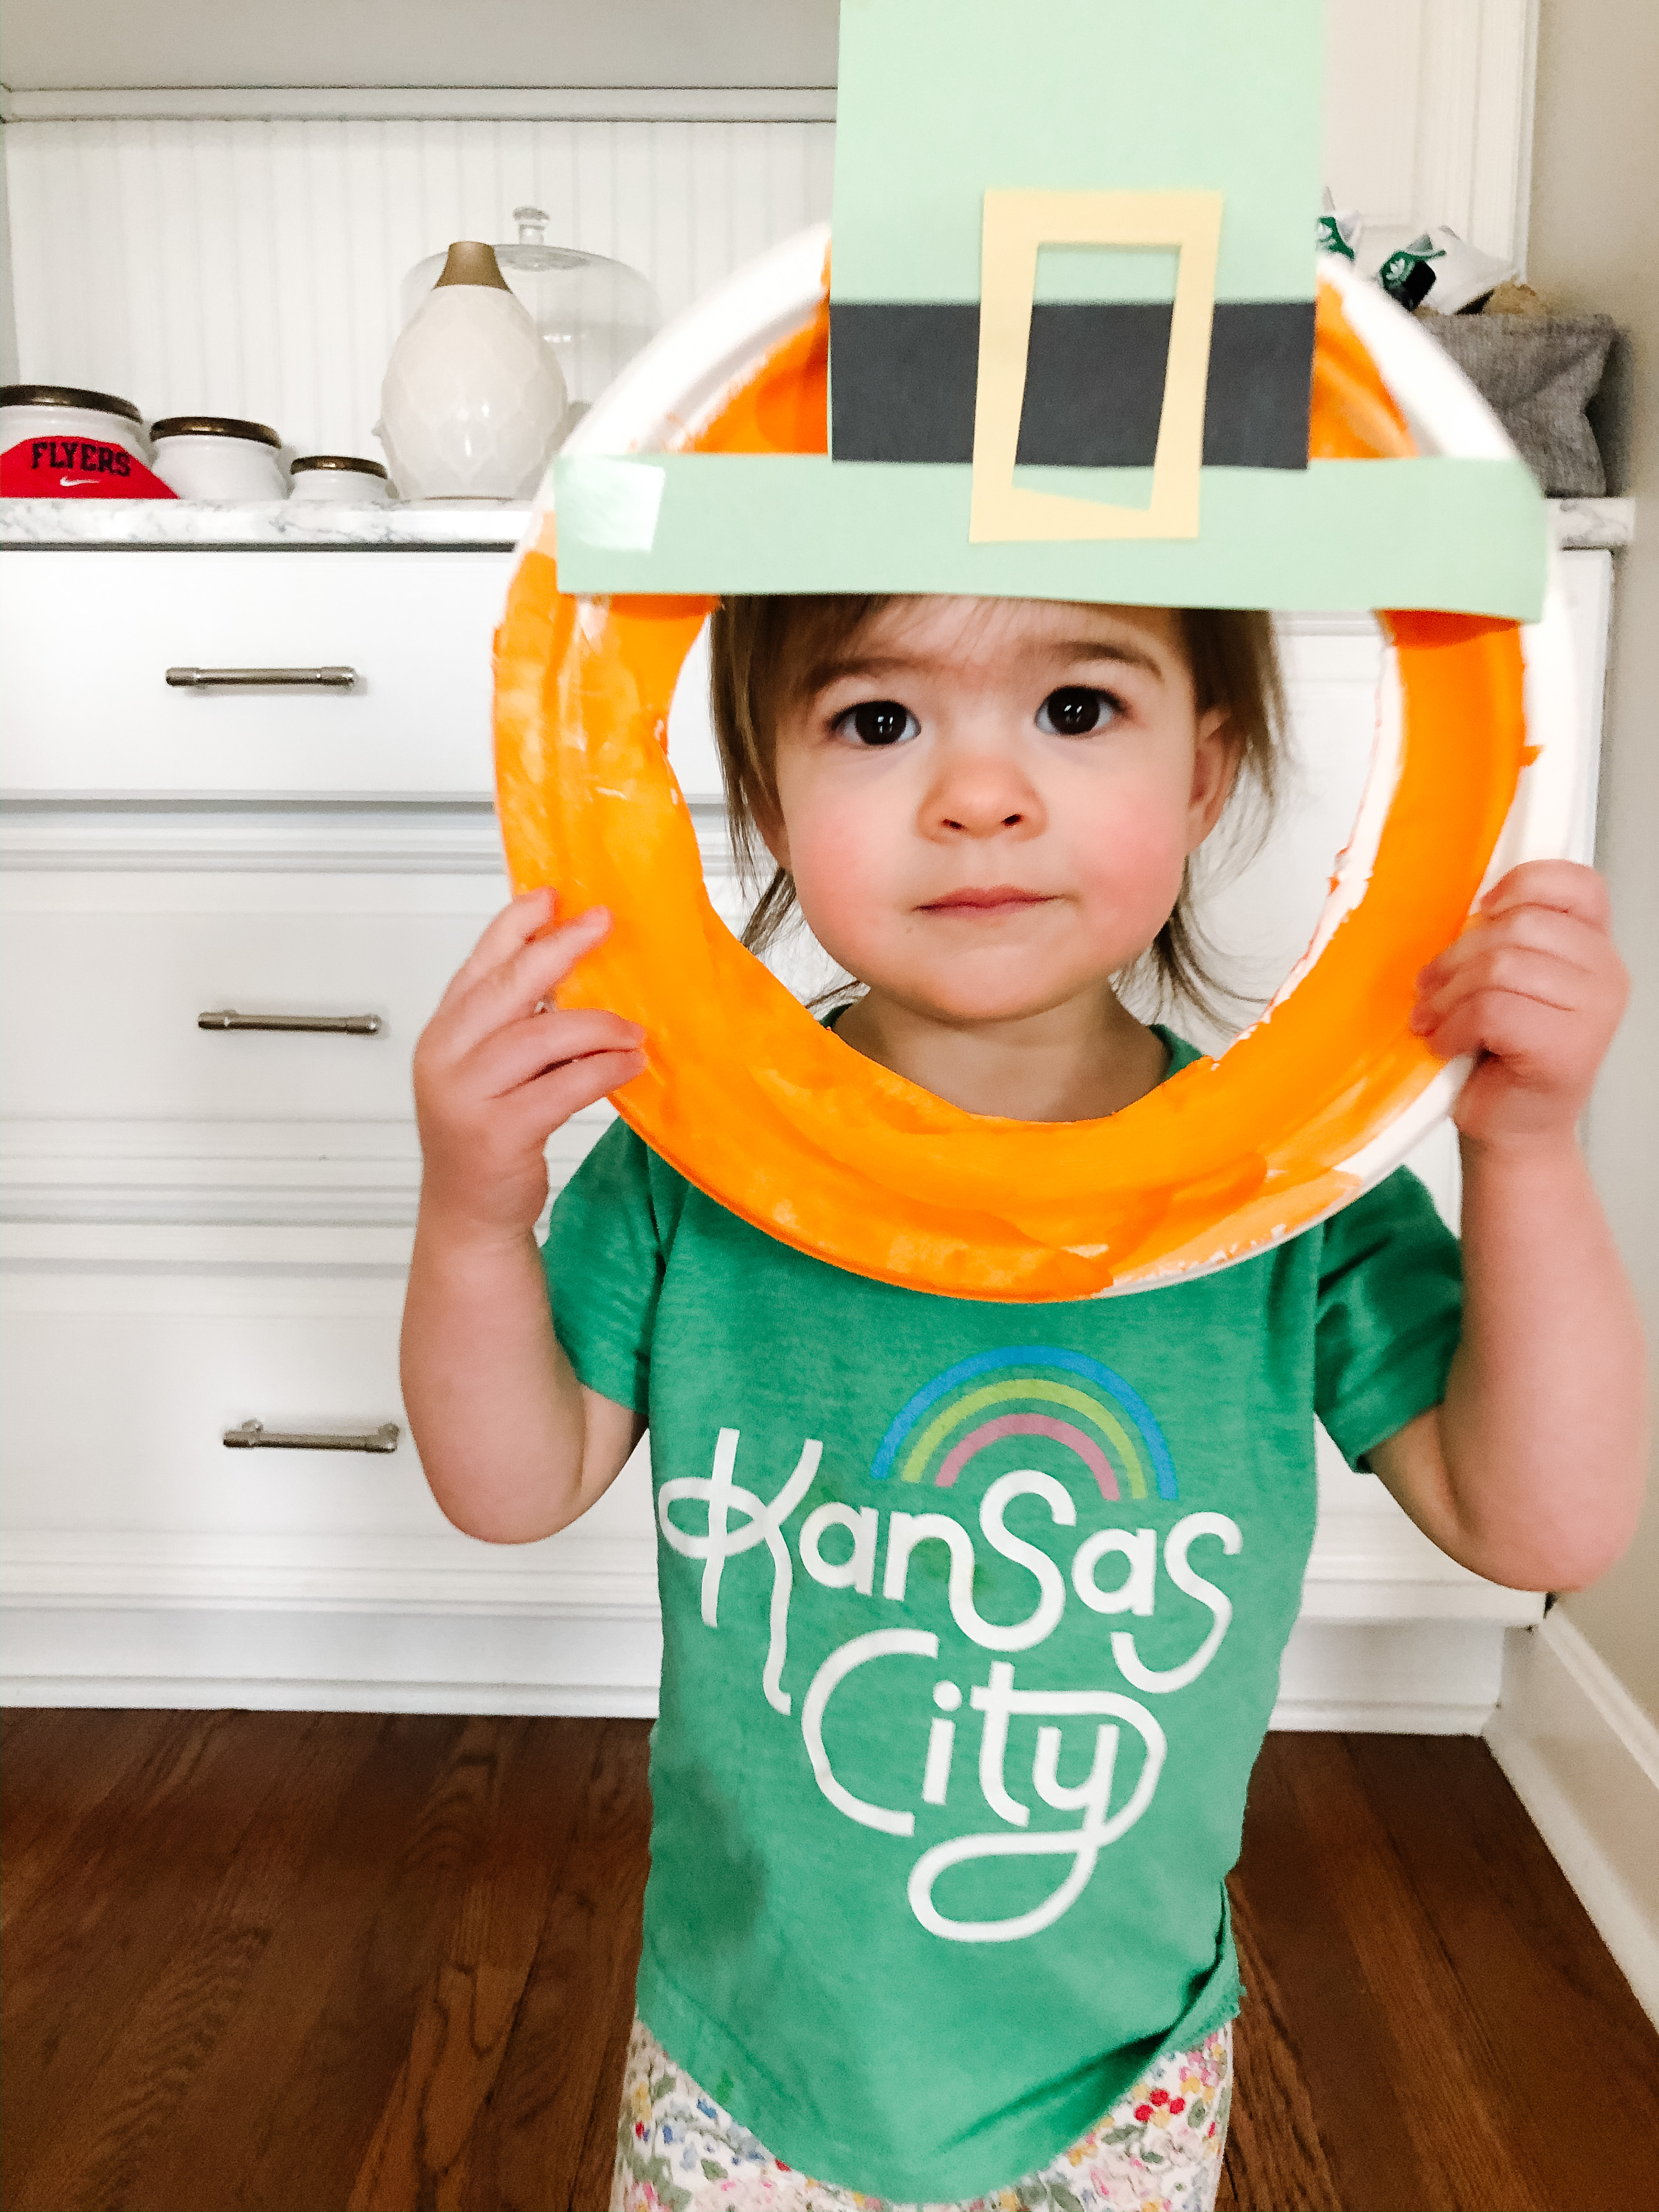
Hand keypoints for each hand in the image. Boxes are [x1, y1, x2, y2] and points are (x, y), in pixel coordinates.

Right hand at [411, 888, 644, 1237]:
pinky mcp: (498, 1133)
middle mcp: (446, 1058)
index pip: (479, 964)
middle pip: (506, 986)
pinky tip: (629, 1065)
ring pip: (539, 1036)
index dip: (516, 925)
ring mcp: (467, 1096)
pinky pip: (561, 1087)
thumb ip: (517, 1026)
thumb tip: (572, 978)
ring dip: (596, 1024)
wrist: (468, 1214)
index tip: (554, 895)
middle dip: (559, 948)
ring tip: (634, 1029)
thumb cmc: (487, 1138)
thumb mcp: (491, 1071)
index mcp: (444, 1034)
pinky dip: (602, 1070)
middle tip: (602, 923)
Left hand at [1410, 860, 1626, 1149]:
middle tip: (1428, 987)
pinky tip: (1446, 1044)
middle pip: (1519, 925)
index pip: (1575, 884)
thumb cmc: (1500, 1055)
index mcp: (1592, 945)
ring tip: (1431, 1019)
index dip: (1521, 884)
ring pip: (1500, 967)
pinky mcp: (1567, 1048)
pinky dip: (1454, 1027)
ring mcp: (1594, 1013)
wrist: (1511, 1129)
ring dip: (1448, 995)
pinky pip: (1492, 1011)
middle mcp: (1605, 973)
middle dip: (1457, 956)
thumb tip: (1455, 906)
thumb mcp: (1502, 982)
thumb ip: (1500, 939)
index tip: (1480, 910)